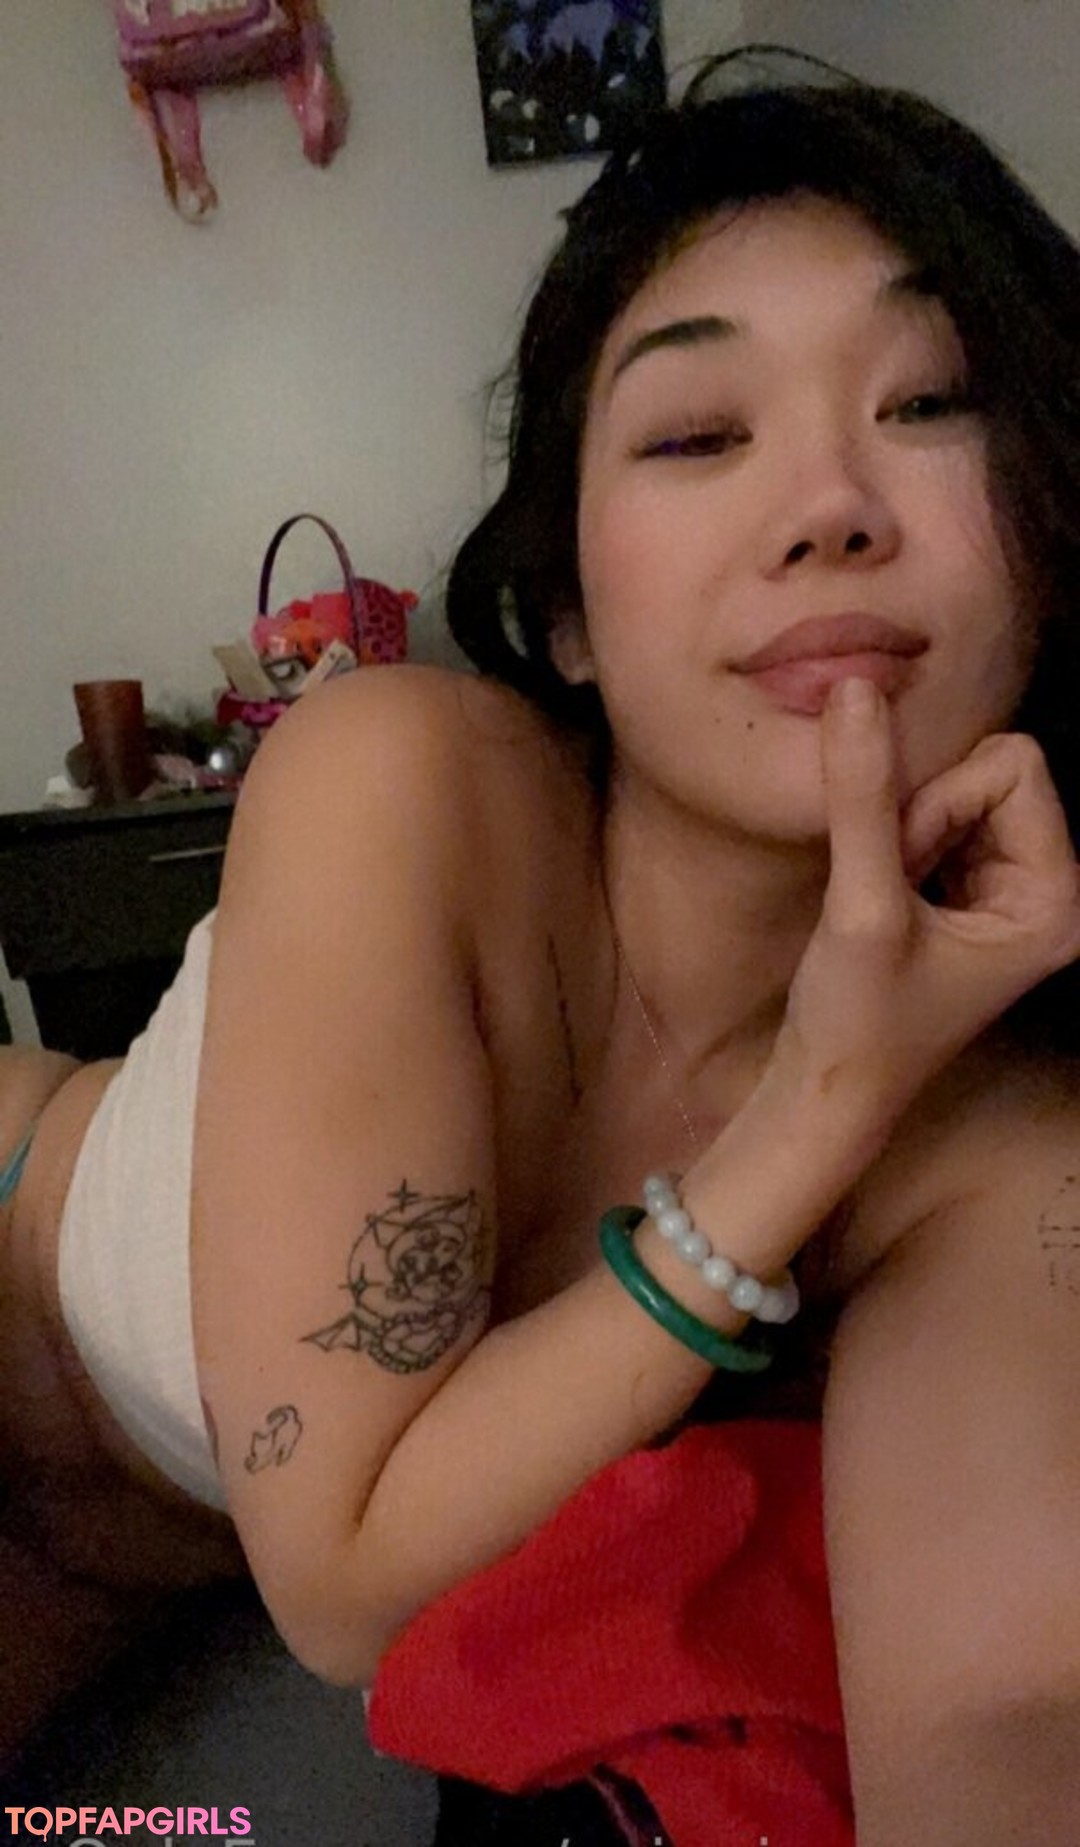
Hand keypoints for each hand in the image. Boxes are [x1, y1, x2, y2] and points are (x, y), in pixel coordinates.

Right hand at [772, 677, 1079, 1133]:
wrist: (825, 1097)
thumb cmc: (855, 1025)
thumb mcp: (860, 906)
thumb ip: (861, 796)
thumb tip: (855, 690)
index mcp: (1055, 899)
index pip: (1014, 767)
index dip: (942, 801)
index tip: (899, 868)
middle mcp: (1045, 891)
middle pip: (991, 774)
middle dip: (924, 815)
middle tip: (888, 886)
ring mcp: (1004, 893)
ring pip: (957, 792)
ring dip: (904, 831)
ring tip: (881, 900)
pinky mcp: (964, 897)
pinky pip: (935, 818)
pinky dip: (896, 845)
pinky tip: (878, 899)